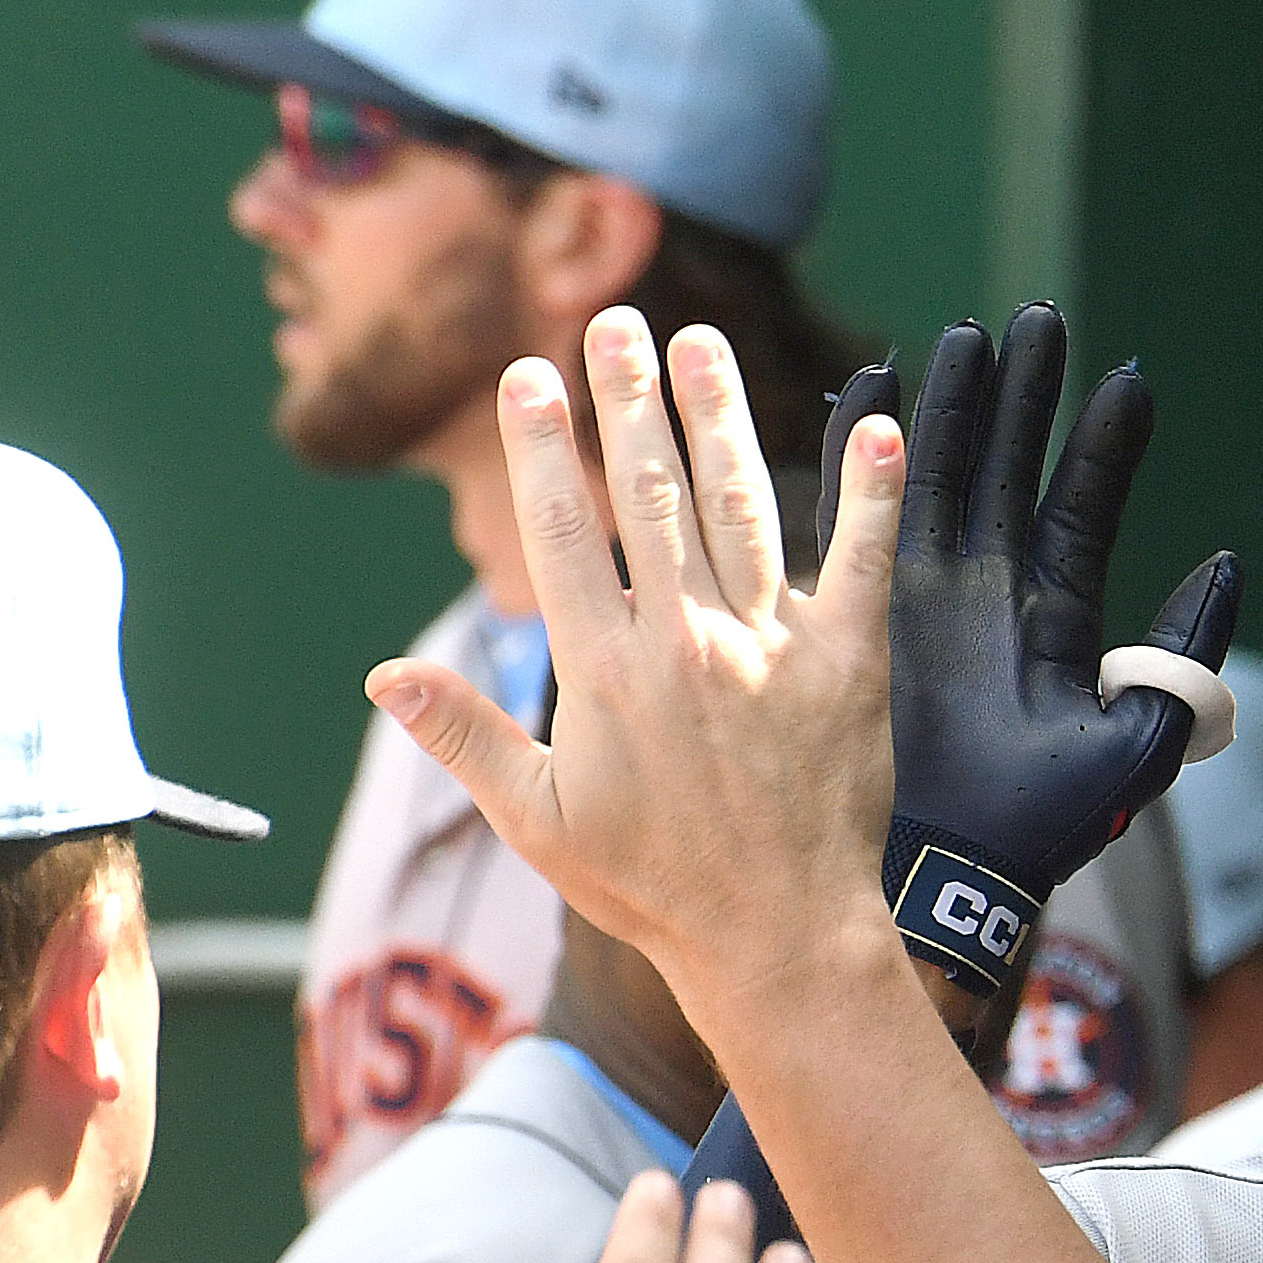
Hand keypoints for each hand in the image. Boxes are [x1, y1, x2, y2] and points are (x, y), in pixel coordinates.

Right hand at [374, 311, 899, 1027]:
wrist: (776, 941)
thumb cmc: (652, 888)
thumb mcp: (539, 820)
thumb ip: (466, 737)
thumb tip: (381, 674)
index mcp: (603, 672)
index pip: (563, 532)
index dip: (544, 449)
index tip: (532, 377)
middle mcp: (684, 644)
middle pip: (649, 495)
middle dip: (629, 400)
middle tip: (617, 321)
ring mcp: (770, 651)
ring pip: (739, 507)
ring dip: (719, 416)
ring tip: (700, 344)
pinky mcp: (849, 670)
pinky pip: (860, 565)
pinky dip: (871, 494)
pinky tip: (881, 424)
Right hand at [823, 311, 1238, 997]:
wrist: (960, 870)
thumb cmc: (1051, 825)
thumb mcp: (1143, 738)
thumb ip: (1187, 658)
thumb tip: (1228, 564)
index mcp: (1056, 615)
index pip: (1083, 508)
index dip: (1106, 446)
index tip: (1130, 378)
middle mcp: (991, 592)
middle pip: (1011, 469)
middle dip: (1026, 396)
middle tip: (1039, 316)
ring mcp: (926, 593)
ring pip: (942, 473)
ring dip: (955, 405)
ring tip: (968, 334)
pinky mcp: (868, 607)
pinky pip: (863, 510)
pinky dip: (862, 448)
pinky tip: (870, 386)